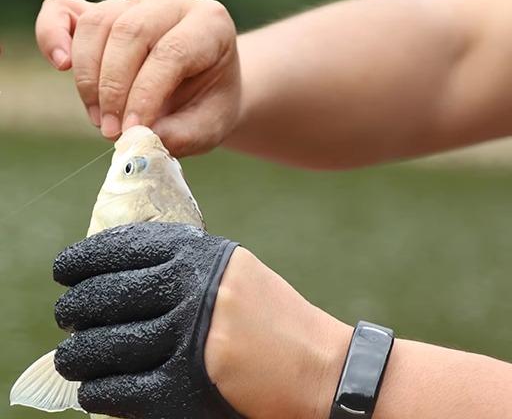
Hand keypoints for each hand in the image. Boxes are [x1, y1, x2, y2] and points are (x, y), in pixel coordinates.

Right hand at [35, 0, 240, 156]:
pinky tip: (61, 64)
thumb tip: (139, 138)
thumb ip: (182, 134)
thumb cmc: (210, 103)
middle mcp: (174, 1)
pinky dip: (52, 35)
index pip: (171, 52)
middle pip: (130, 33)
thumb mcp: (211, 125)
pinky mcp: (104, 8)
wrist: (208, 85)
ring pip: (98, 26)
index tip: (130, 131)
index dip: (144, 94)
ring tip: (100, 118)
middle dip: (113, 88)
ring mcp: (137, 0)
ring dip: (89, 77)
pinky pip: (64, 10)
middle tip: (110, 130)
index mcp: (211, 23)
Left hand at [53, 223, 350, 418]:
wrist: (318, 366)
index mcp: (202, 255)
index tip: (64, 270)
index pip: (121, 249)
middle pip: (104, 296)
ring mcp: (187, 338)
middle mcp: (192, 289)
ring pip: (103, 345)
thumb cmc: (273, 318)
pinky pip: (118, 389)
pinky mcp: (184, 387)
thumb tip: (115, 269)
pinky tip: (95, 388)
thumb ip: (183, 263)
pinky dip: (97, 390)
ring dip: (78, 355)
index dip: (82, 261)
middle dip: (73, 309)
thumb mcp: (234, 271)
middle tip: (66, 317)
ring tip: (73, 357)